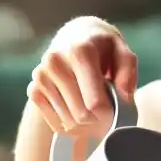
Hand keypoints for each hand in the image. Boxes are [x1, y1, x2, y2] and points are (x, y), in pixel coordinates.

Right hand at [27, 16, 137, 138]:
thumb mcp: (122, 52)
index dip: (109, 114)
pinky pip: (54, 123)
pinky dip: (68, 122)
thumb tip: (124, 97)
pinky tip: (76, 108)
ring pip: (68, 122)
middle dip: (97, 120)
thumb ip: (128, 72)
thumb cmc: (103, 48)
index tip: (115, 110)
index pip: (95, 103)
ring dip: (83, 123)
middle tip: (105, 111)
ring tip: (91, 108)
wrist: (74, 37)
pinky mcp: (33, 89)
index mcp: (80, 52)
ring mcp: (41, 76)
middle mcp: (55, 62)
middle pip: (81, 116)